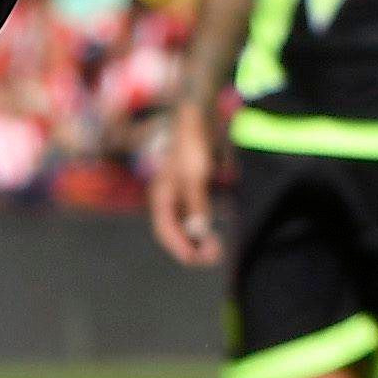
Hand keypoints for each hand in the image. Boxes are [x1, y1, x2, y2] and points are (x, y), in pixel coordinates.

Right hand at [147, 110, 222, 267]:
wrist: (198, 117)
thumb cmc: (192, 145)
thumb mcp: (195, 176)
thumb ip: (196, 205)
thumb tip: (199, 232)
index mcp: (161, 197)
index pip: (165, 231)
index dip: (180, 248)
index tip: (199, 260)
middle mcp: (168, 198)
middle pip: (175, 231)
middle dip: (192, 246)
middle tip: (215, 256)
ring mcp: (180, 194)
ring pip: (186, 225)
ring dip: (198, 239)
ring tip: (216, 248)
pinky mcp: (193, 188)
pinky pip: (195, 214)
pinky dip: (203, 226)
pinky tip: (215, 230)